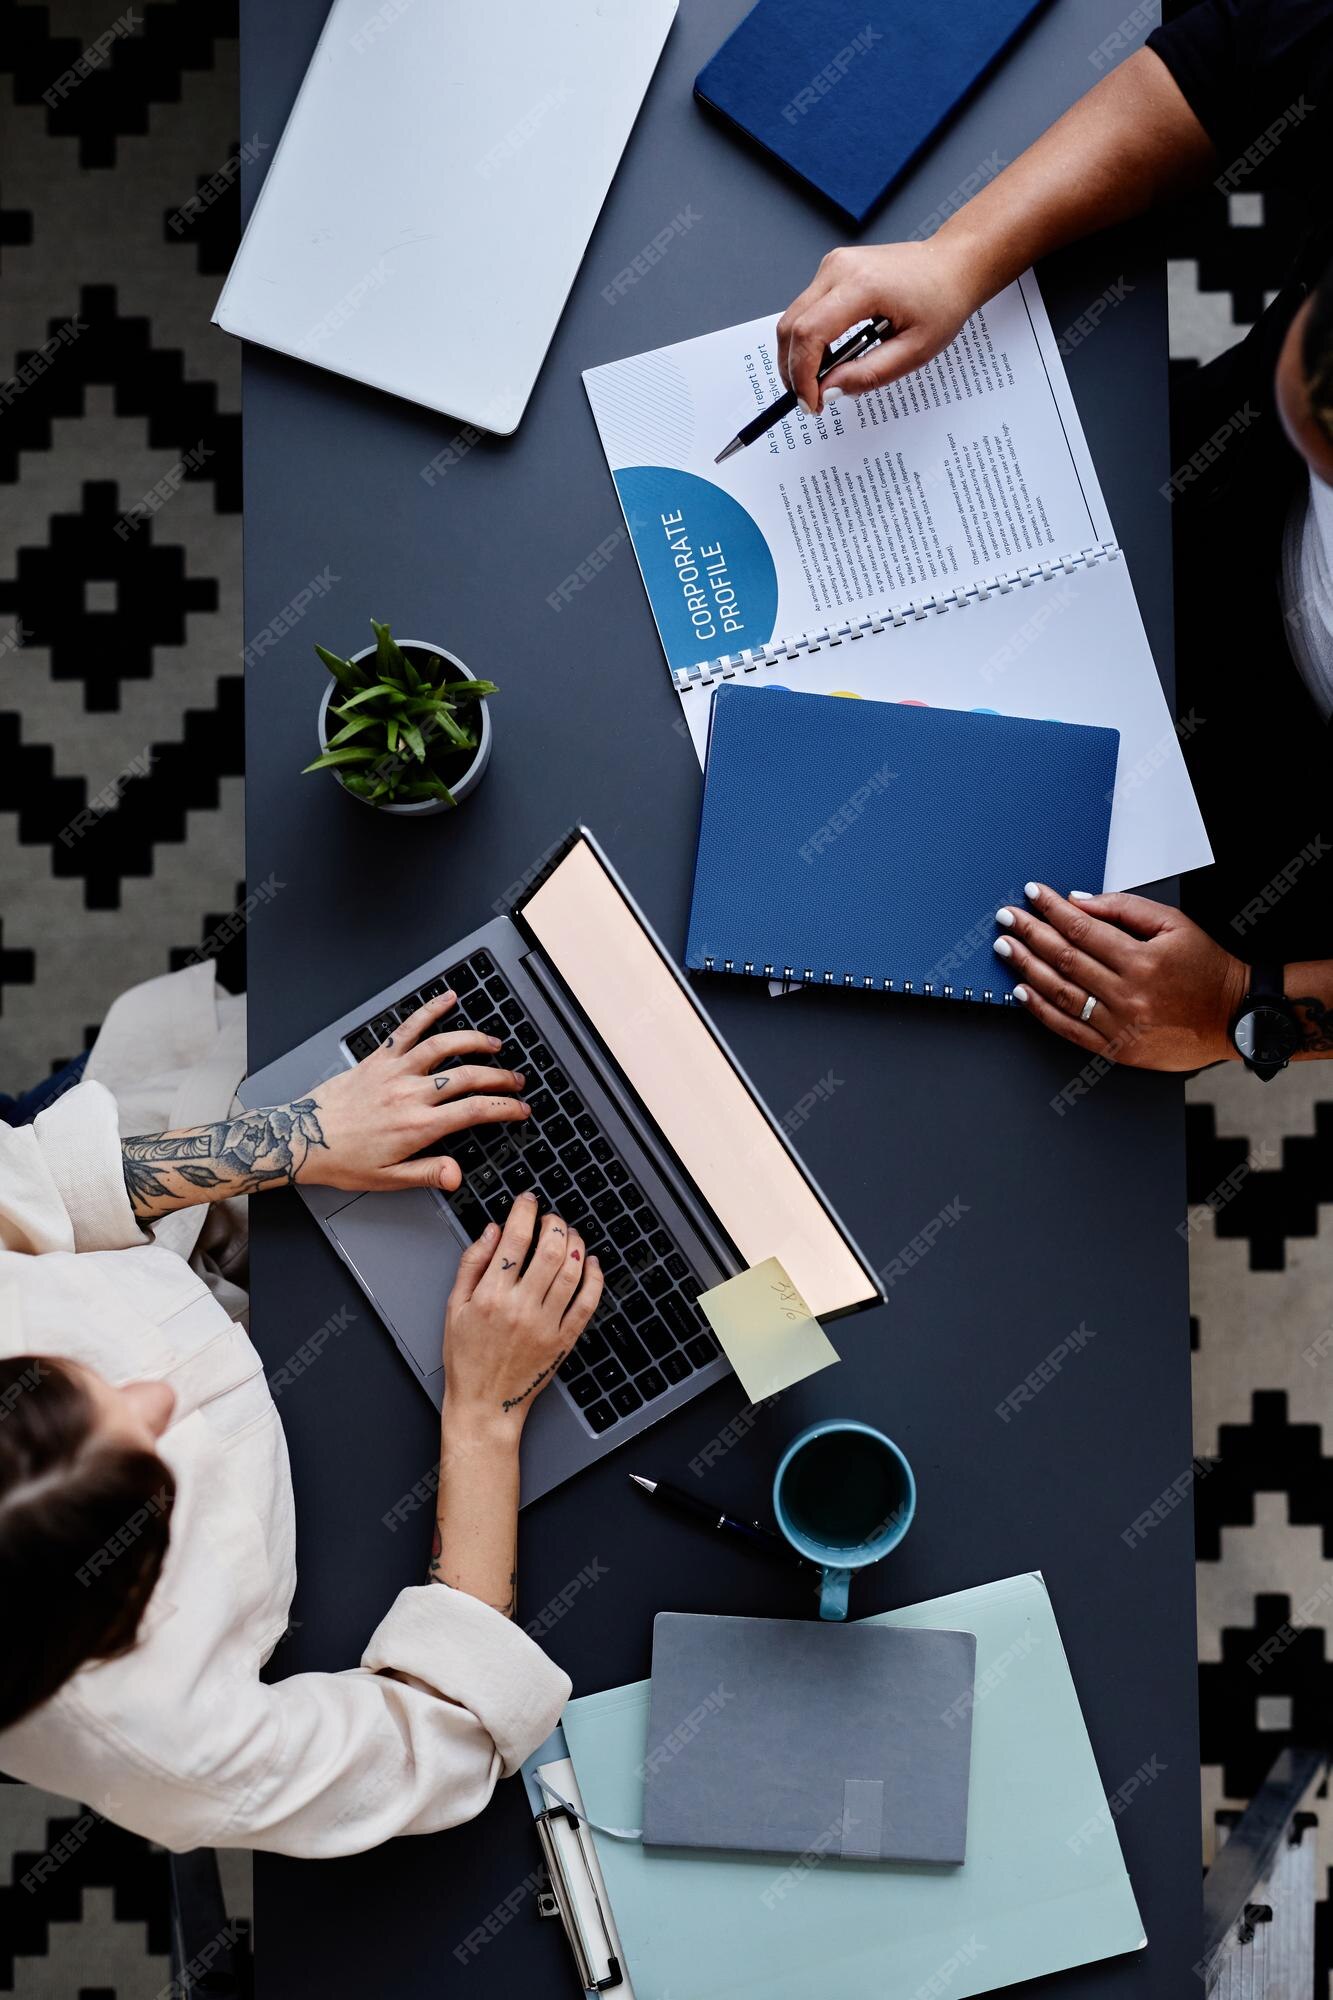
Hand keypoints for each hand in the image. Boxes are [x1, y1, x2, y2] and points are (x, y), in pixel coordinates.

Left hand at [293, 989, 528, 1192]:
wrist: (303, 1139)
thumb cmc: (343, 1159)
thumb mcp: (388, 1179)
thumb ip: (427, 1173)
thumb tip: (456, 1175)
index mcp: (417, 1126)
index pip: (474, 1111)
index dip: (505, 1108)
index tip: (520, 1109)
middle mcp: (410, 1093)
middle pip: (468, 1076)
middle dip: (500, 1077)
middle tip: (517, 1081)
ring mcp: (394, 1071)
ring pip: (444, 1046)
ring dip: (475, 1041)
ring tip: (495, 1044)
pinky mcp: (378, 1058)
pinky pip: (408, 1028)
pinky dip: (429, 1011)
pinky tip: (447, 999)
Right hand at [441, 1194, 602, 1436]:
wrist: (485, 1404)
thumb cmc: (466, 1358)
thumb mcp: (454, 1307)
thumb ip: (472, 1264)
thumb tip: (490, 1231)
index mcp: (490, 1296)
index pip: (514, 1239)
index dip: (524, 1212)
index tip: (527, 1201)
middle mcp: (520, 1308)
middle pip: (549, 1250)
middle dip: (554, 1223)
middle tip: (551, 1217)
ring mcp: (545, 1324)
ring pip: (571, 1272)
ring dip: (575, 1244)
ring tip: (570, 1234)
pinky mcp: (563, 1340)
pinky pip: (587, 1303)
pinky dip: (594, 1278)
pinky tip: (591, 1264)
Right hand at [776, 239, 980, 415]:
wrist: (953, 265)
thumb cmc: (942, 300)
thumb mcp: (914, 351)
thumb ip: (868, 374)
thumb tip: (828, 391)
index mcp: (863, 285)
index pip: (810, 334)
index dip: (802, 375)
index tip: (811, 403)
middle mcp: (840, 268)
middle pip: (792, 326)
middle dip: (793, 369)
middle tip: (811, 398)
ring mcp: (833, 265)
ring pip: (793, 318)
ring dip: (799, 356)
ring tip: (821, 381)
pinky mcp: (833, 269)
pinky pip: (805, 309)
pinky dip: (809, 339)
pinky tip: (829, 357)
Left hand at [992, 884, 1248, 1071]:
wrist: (1234, 1016)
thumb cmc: (1207, 968)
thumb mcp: (1173, 924)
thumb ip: (1124, 909)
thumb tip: (1078, 902)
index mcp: (1141, 959)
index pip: (1082, 929)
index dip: (1051, 910)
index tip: (1031, 895)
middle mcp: (1127, 993)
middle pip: (1065, 959)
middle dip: (1030, 934)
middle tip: (1007, 919)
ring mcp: (1120, 1024)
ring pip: (1061, 993)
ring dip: (1027, 968)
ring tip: (1007, 949)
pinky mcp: (1117, 1048)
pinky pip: (1069, 1028)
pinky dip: (1042, 1010)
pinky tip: (1023, 991)